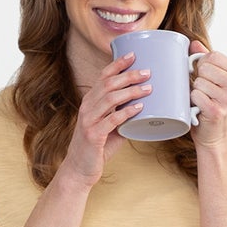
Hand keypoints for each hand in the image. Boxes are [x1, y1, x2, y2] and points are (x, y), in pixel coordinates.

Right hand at [59, 52, 151, 187]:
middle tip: (146, 72)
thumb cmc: (96, 148)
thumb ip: (123, 117)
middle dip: (128, 75)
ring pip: (110, 98)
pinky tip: (139, 108)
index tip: (133, 55)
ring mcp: (88, 120)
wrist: (79, 170)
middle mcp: (87, 107)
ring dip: (131, 91)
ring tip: (148, 88)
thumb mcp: (110, 128)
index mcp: (90, 102)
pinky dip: (127, 112)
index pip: (103, 77)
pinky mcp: (93, 135)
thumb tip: (145, 109)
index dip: (117, 64)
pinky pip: (112, 120)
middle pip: (108, 84)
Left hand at [189, 41, 226, 146]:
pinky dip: (193, 102)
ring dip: (196, 92)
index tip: (206, 77)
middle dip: (199, 79)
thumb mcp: (216, 82)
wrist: (216, 137)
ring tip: (204, 102)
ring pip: (198, 82)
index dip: (203, 64)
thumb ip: (207, 61)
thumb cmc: (214, 107)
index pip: (213, 55)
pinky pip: (195, 95)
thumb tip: (193, 44)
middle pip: (204, 67)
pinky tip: (200, 109)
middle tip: (206, 93)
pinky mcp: (217, 111)